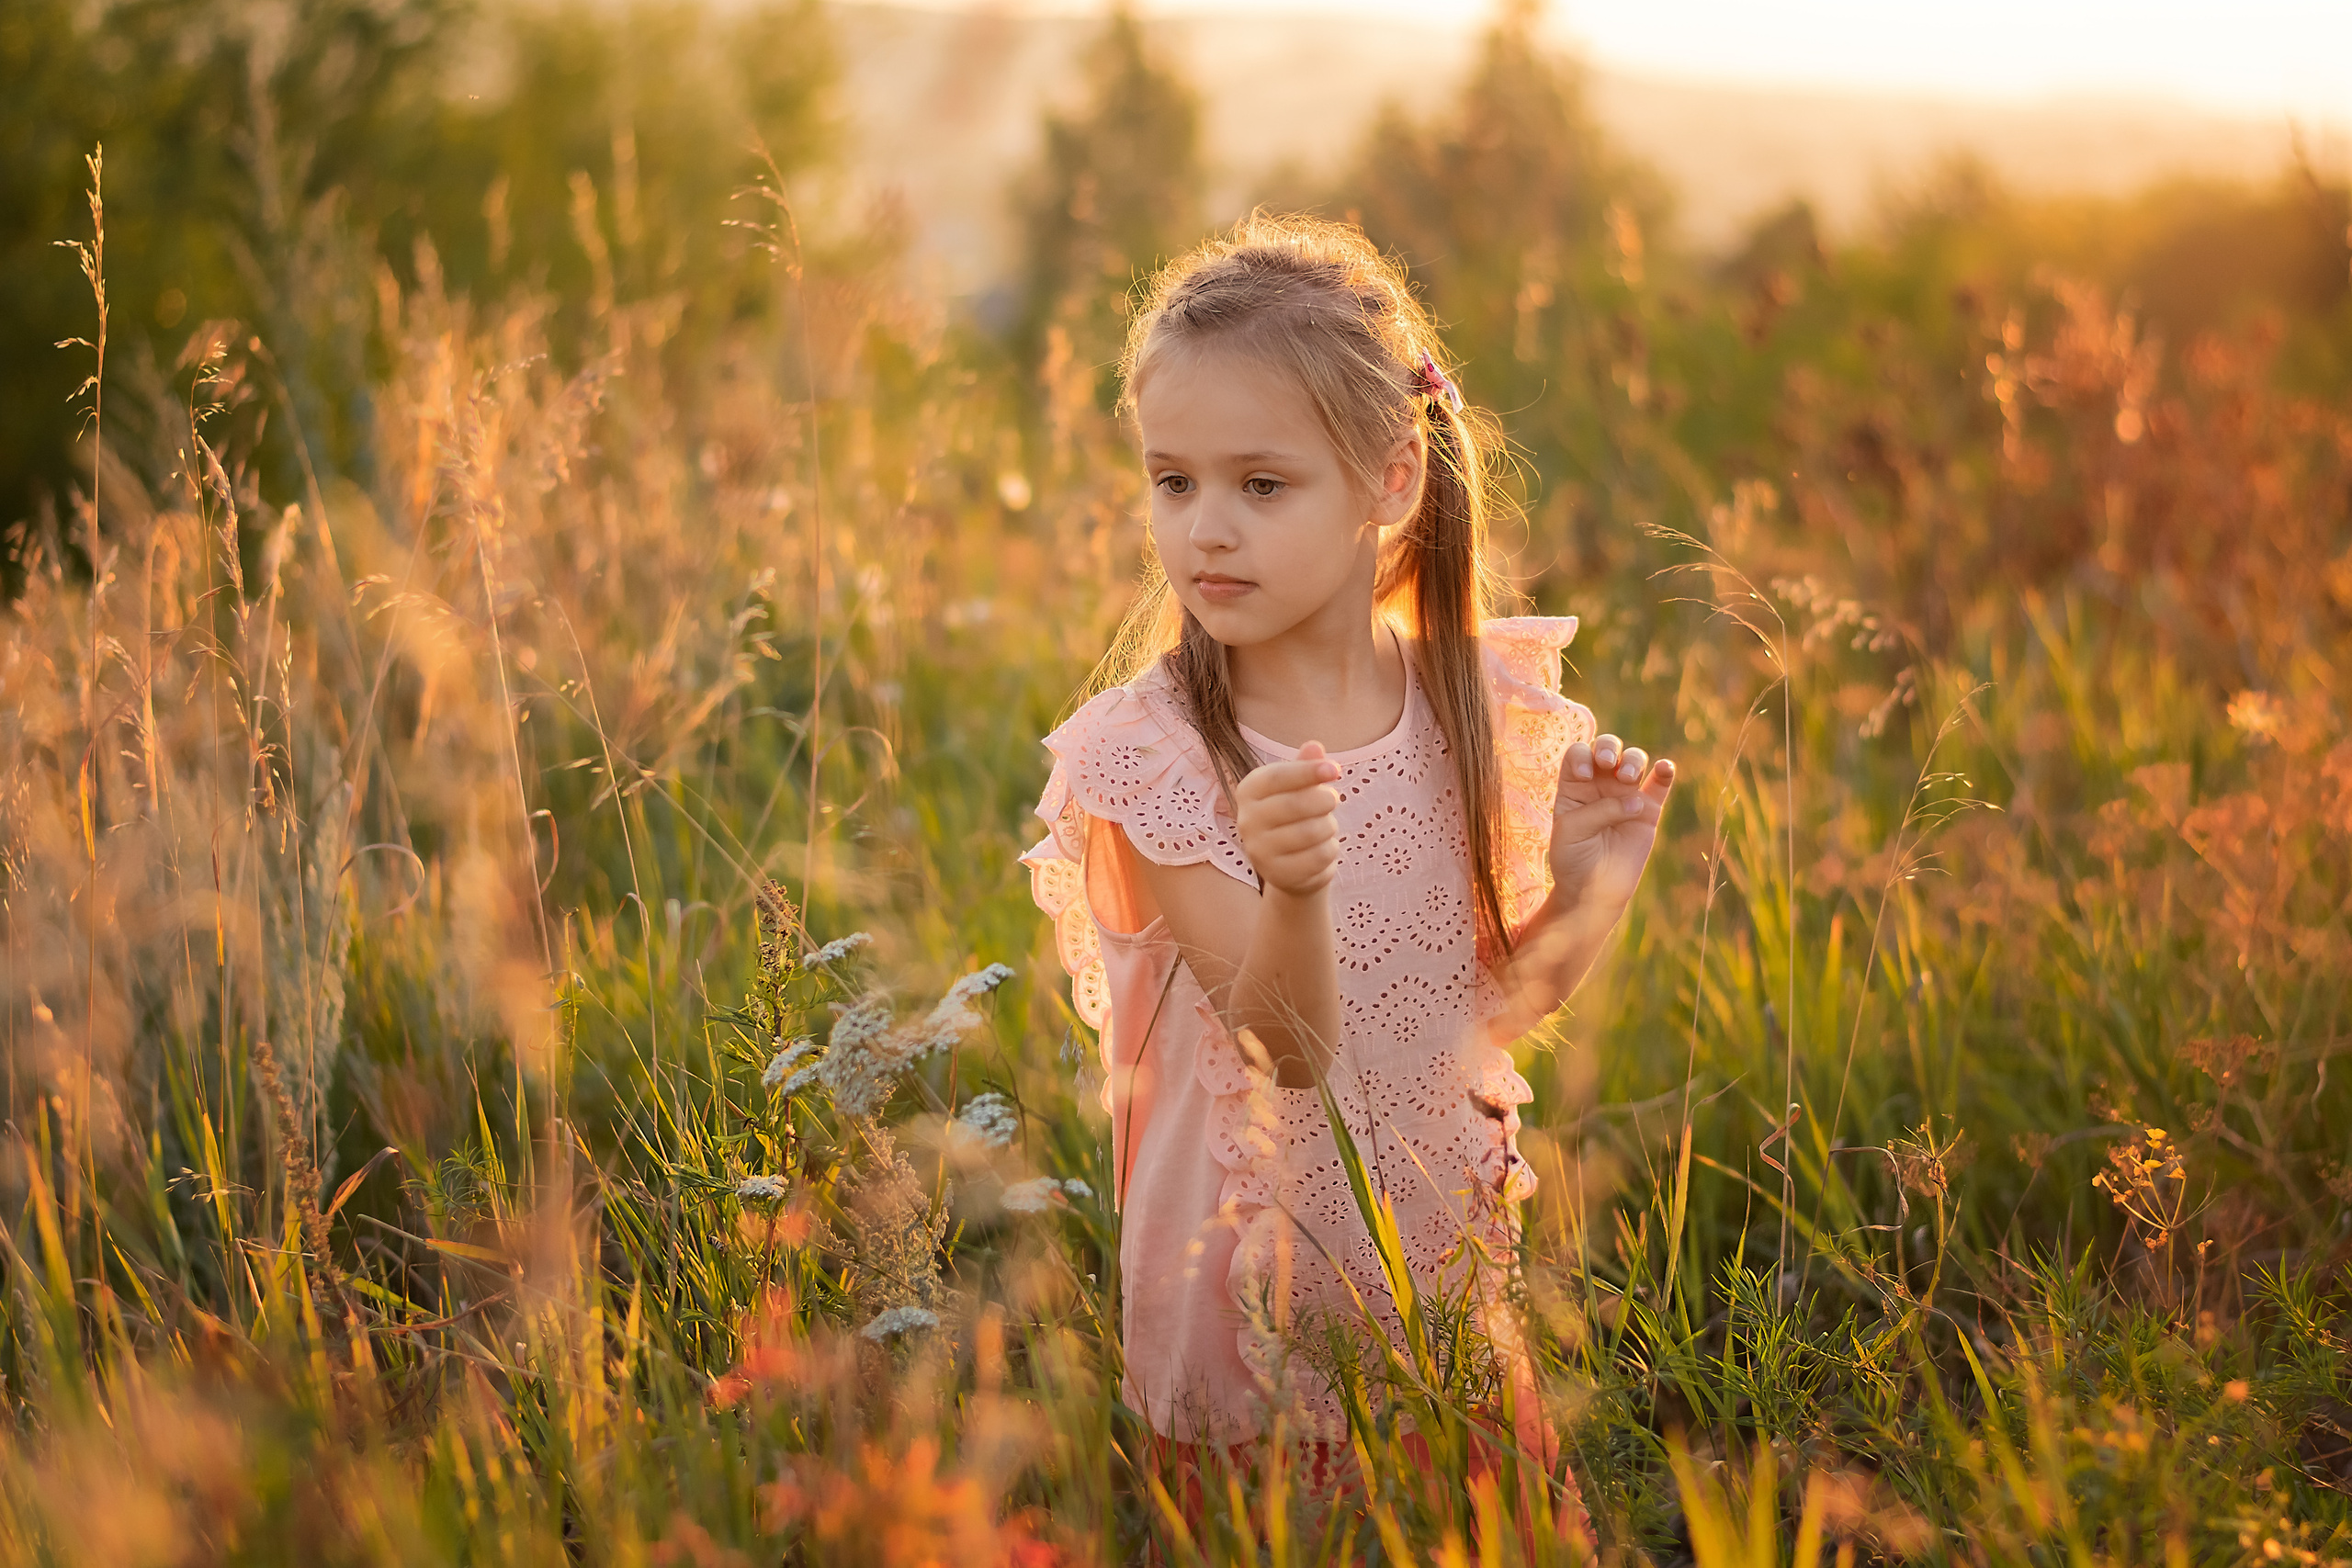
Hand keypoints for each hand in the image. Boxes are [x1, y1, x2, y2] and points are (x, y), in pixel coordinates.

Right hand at [1235, 742, 1341, 897]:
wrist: (1290, 866)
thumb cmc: (1296, 815)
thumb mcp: (1299, 787)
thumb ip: (1306, 766)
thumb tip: (1314, 745)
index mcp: (1249, 791)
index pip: (1276, 776)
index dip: (1308, 771)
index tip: (1336, 770)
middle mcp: (1246, 820)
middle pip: (1294, 804)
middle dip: (1324, 800)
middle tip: (1333, 799)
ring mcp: (1259, 850)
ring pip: (1311, 831)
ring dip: (1329, 826)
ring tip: (1325, 826)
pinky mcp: (1277, 875)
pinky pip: (1319, 856)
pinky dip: (1330, 849)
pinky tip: (1323, 848)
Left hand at [1547, 733, 1673, 919]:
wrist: (1593, 891)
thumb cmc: (1573, 859)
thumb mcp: (1572, 831)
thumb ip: (1598, 810)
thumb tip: (1636, 801)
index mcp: (1574, 786)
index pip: (1579, 754)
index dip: (1582, 755)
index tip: (1585, 774)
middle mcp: (1599, 785)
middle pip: (1608, 748)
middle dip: (1609, 747)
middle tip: (1608, 764)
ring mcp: (1625, 795)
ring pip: (1634, 760)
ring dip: (1633, 760)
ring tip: (1628, 778)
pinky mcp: (1649, 811)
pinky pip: (1660, 785)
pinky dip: (1665, 772)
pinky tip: (1665, 768)